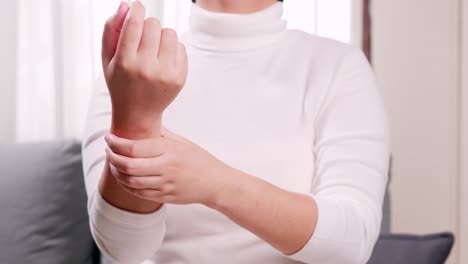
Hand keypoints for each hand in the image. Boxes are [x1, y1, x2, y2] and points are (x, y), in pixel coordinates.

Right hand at [101, 1, 187, 136]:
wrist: (138, 114)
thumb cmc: (120, 83)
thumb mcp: (107, 59)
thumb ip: (111, 30)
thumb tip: (126, 6)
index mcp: (125, 63)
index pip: (134, 25)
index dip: (137, 10)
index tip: (137, 7)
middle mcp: (146, 69)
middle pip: (154, 25)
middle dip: (147, 25)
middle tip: (142, 36)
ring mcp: (165, 74)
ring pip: (170, 33)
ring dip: (161, 35)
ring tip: (153, 48)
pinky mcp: (180, 78)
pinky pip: (181, 47)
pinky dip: (172, 48)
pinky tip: (162, 59)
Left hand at [104, 128, 232, 205]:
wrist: (215, 182)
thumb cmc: (198, 159)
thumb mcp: (182, 142)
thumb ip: (161, 134)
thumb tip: (142, 121)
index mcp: (170, 150)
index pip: (134, 147)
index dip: (116, 143)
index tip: (109, 138)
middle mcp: (166, 167)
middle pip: (129, 165)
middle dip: (113, 158)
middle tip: (108, 151)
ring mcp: (165, 183)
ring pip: (131, 181)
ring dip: (117, 173)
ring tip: (114, 164)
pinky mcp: (165, 196)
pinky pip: (139, 193)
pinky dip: (127, 186)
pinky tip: (124, 178)